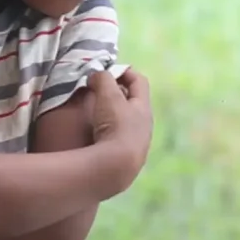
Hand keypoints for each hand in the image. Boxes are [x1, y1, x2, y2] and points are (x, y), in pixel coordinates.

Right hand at [85, 65, 153, 183]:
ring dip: (113, 116)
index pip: (139, 81)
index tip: (108, 70)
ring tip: (94, 115)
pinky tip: (96, 138)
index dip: (125, 71)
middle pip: (133, 103)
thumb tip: (97, 75)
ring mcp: (137, 146)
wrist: (114, 168)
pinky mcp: (127, 161)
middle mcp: (145, 127)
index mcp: (143, 108)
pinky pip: (119, 141)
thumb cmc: (114, 127)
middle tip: (98, 92)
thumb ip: (102, 79)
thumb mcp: (107, 96)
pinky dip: (109, 134)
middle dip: (117, 94)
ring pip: (127, 123)